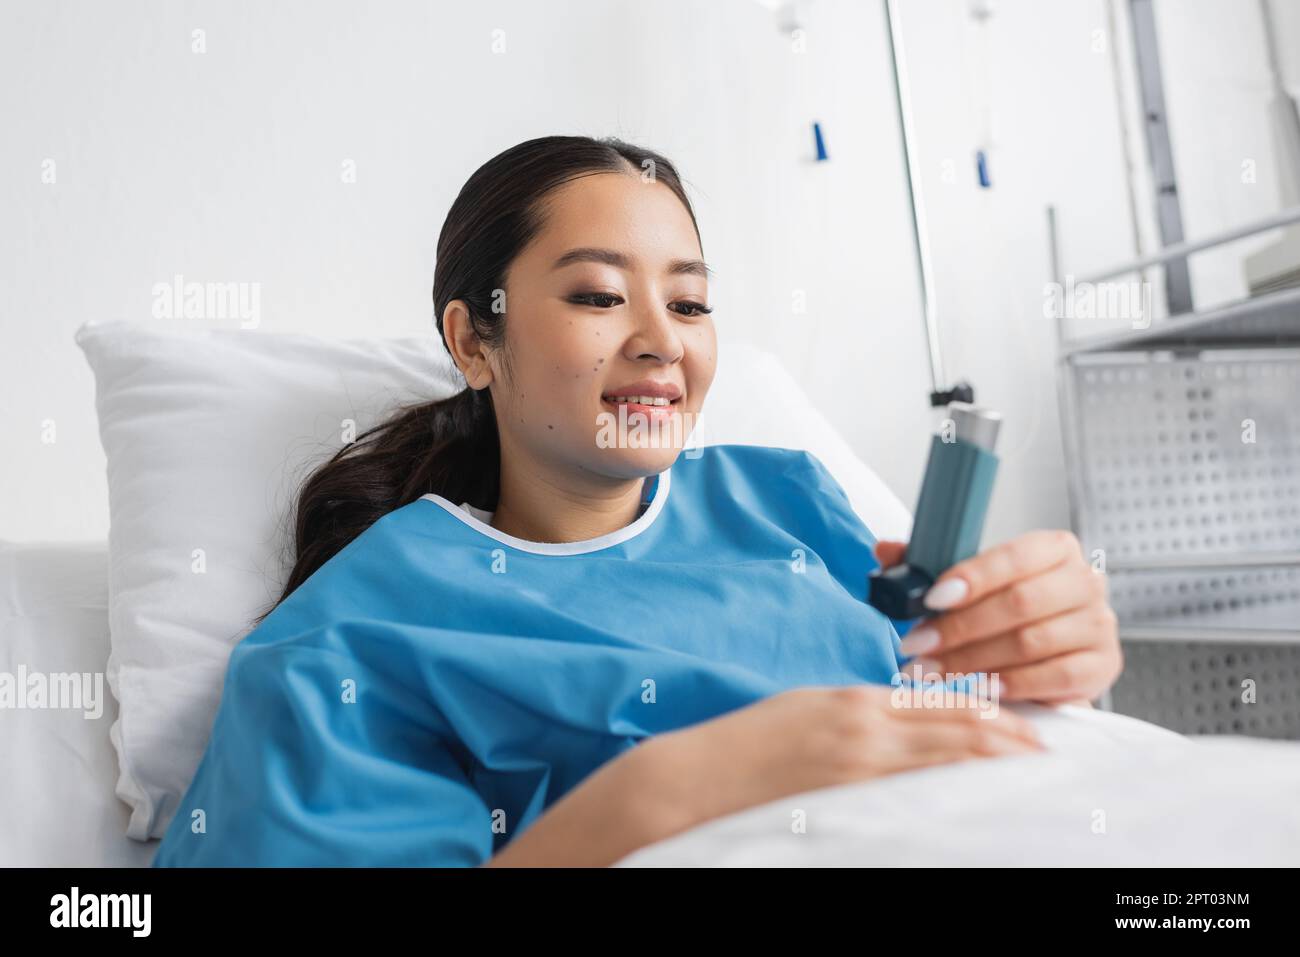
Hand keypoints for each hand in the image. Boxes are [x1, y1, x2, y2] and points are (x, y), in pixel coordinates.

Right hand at [645, 684, 1044, 831]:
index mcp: (854, 700)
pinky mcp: (847, 799)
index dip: (983, 711)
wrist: (696, 779)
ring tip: (1028, 769)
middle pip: (953, 730)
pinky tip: (975, 795)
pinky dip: (951, 789)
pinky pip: (915, 794)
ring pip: (944, 761)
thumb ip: (856, 713)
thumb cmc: (744, 745)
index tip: (1015, 719)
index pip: (935, 701)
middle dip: (1006, 738)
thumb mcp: (804, 709)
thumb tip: (899, 725)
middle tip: (1045, 748)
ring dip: (991, 763)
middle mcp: (865, 728)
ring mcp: (859, 767)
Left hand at [877, 530, 1122, 705]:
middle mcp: (1085, 581)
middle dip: (960, 627)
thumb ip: (927, 565)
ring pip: (1031, 642)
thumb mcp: (968, 585)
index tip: (931, 599)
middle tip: (916, 646)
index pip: (1013, 556)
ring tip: (931, 672)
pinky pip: (1055, 677)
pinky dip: (1012, 684)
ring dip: (974, 661)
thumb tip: (884, 551)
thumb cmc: (1002, 614)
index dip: (971, 577)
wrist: (1046, 660)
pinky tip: (978, 689)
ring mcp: (1098, 625)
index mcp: (1054, 548)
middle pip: (1019, 603)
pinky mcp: (1104, 666)